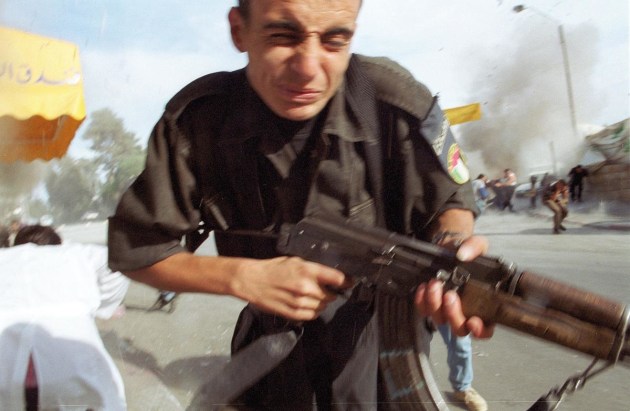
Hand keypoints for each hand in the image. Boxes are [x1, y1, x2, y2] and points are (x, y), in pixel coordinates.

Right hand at [233, 256, 350, 320]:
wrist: (252, 281)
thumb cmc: (273, 269)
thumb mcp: (296, 261)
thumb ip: (314, 269)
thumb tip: (331, 276)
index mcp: (308, 270)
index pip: (338, 279)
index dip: (347, 282)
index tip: (349, 283)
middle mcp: (306, 287)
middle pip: (332, 295)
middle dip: (330, 292)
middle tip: (323, 289)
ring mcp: (300, 302)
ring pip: (322, 307)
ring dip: (321, 303)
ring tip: (310, 296)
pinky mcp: (293, 313)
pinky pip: (312, 316)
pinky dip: (312, 311)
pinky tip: (305, 304)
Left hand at [414, 235, 494, 338]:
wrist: (449, 249)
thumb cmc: (468, 252)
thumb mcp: (477, 244)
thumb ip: (475, 247)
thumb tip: (463, 255)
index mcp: (484, 305)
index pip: (485, 329)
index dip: (479, 330)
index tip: (473, 321)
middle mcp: (465, 311)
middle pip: (459, 329)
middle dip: (453, 314)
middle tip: (449, 295)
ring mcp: (446, 310)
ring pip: (439, 320)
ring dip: (435, 304)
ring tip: (434, 284)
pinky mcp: (431, 303)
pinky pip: (423, 310)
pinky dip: (421, 301)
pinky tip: (422, 287)